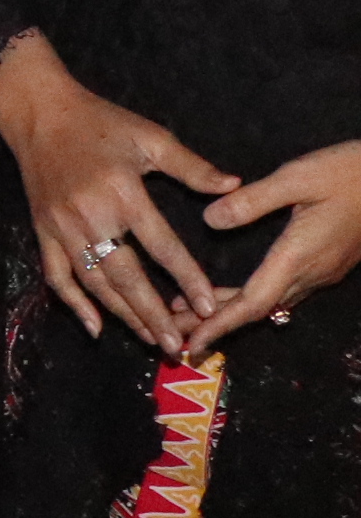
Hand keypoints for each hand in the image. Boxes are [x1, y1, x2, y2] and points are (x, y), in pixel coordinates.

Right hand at [0, 30, 237, 354]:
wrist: (39, 113)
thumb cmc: (101, 122)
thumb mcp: (150, 137)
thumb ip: (191, 166)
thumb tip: (232, 186)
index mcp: (122, 192)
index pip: (161, 244)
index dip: (186, 277)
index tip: (208, 304)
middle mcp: (90, 216)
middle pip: (125, 275)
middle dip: (152, 314)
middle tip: (176, 344)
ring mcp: (62, 227)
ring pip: (93, 282)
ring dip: (122, 315)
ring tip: (148, 339)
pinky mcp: (42, 231)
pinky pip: (56, 275)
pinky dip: (74, 304)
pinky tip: (94, 327)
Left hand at [182, 141, 360, 351]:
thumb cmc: (349, 174)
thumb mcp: (297, 177)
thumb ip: (253, 200)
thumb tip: (209, 221)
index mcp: (298, 256)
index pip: (252, 303)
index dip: (219, 325)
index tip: (191, 343)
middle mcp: (310, 272)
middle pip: (256, 309)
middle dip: (214, 324)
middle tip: (174, 332)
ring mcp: (321, 270)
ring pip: (270, 302)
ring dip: (230, 310)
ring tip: (188, 311)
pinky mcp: (327, 262)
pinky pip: (283, 291)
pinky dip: (251, 297)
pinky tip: (231, 291)